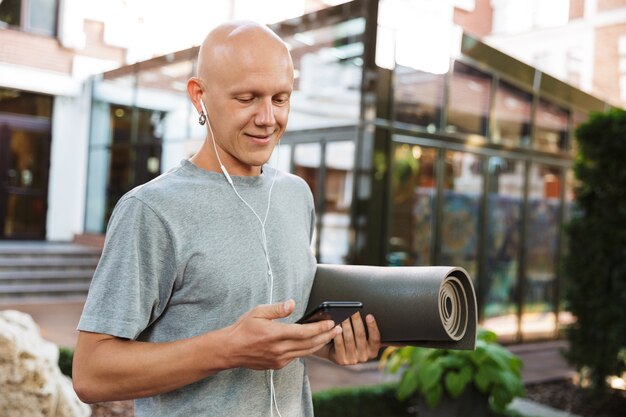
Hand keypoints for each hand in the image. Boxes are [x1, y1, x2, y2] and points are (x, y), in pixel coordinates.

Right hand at [223, 299, 340, 369]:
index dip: (320, 328)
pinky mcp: (278, 365)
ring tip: (330, 336)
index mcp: (276, 334)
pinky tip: (313, 343)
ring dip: (320, 344)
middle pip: (309, 344)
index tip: (331, 323)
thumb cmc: (243, 329)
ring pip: (306, 352)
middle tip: (338, 329)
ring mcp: (279, 359)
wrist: (230, 350)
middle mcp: (279, 349)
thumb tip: (292, 303)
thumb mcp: (258, 312)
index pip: (304, 332)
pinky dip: (307, 350)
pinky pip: (297, 356)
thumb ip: (277, 309)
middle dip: (326, 336)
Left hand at [317, 312, 380, 364]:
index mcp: (372, 351)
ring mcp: (353, 359)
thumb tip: (369, 317)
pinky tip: (336, 325)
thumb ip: (368, 332)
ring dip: (346, 325)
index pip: (375, 338)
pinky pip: (339, 343)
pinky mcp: (341, 359)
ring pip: (349, 338)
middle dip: (356, 321)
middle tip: (353, 311)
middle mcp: (364, 357)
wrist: (338, 355)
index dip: (373, 327)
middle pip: (360, 335)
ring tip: (343, 315)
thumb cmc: (353, 343)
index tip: (369, 316)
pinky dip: (337, 333)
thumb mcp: (364, 341)